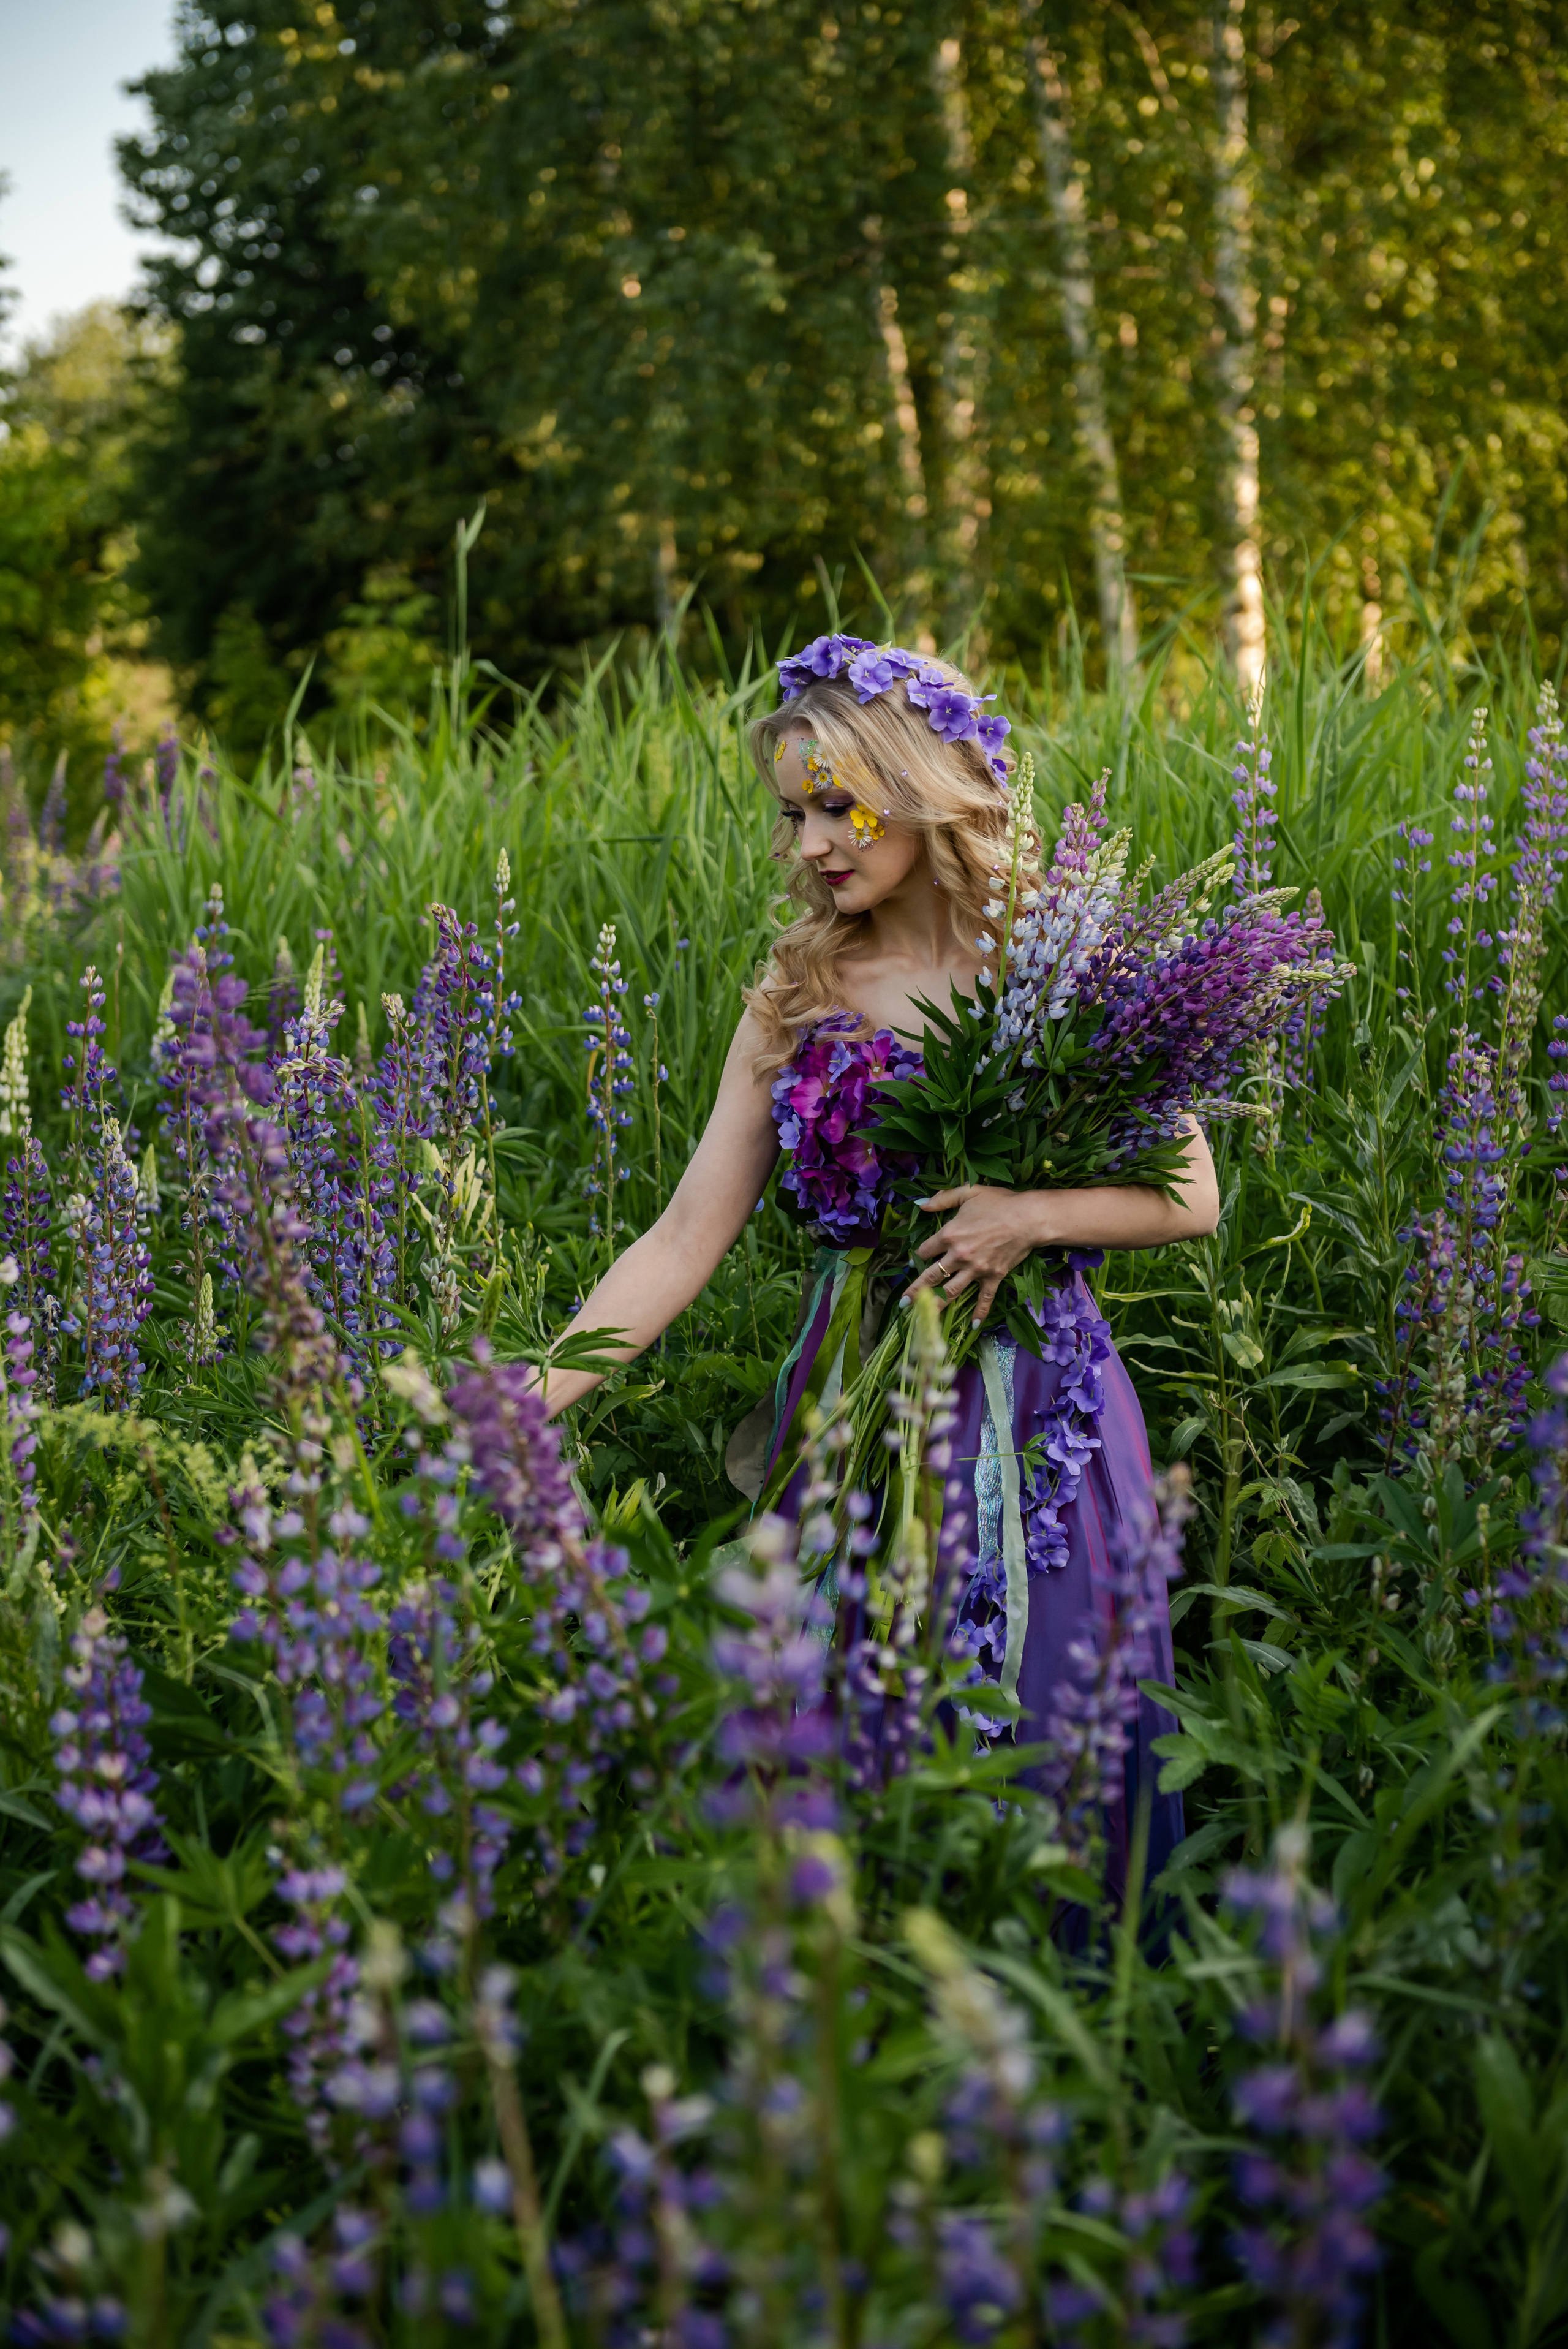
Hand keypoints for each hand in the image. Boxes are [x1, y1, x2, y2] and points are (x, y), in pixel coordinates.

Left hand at [901, 1185, 1042, 1327]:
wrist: (1029, 1217)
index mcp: (950, 1234)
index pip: (926, 1251)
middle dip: (915, 1291)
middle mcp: (959, 1255)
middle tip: (903, 1303)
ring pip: (951, 1291)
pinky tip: (973, 1326)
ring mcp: (976, 1269)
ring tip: (924, 1317)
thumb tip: (920, 1205)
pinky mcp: (993, 1277)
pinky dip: (979, 1312)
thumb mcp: (968, 1192)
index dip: (918, 1257)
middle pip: (932, 1277)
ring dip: (936, 1305)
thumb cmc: (999, 1202)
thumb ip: (942, 1198)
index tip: (914, 1263)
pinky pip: (985, 1298)